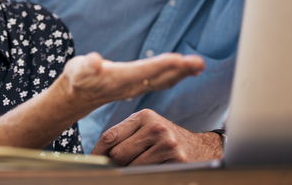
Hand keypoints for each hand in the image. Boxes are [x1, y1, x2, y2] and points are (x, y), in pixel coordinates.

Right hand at [59, 52, 204, 112]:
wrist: (78, 97)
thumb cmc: (78, 78)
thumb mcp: (78, 69)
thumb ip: (87, 66)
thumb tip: (94, 61)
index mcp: (118, 79)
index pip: (144, 72)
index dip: (161, 66)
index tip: (179, 60)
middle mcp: (131, 86)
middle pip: (160, 77)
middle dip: (179, 70)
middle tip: (199, 62)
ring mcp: (137, 88)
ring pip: (164, 80)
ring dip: (182, 72)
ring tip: (199, 65)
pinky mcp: (139, 86)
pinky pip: (162, 80)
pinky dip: (177, 74)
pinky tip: (188, 70)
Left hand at [91, 109, 221, 165]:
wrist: (201, 149)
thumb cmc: (166, 140)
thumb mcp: (146, 129)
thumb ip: (124, 136)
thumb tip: (97, 154)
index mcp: (144, 116)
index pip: (110, 136)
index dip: (97, 152)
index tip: (90, 162)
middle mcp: (156, 126)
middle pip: (118, 154)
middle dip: (114, 165)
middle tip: (116, 169)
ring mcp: (167, 143)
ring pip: (131, 166)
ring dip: (130, 171)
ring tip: (138, 168)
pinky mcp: (176, 159)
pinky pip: (148, 174)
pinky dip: (144, 176)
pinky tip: (150, 171)